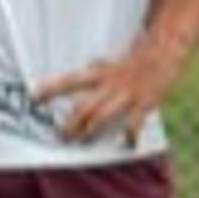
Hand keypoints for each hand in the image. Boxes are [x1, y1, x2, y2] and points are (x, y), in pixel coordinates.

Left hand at [34, 31, 193, 148]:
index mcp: (98, 73)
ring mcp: (125, 94)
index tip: (34, 97)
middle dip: (69, 123)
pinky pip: (134, 123)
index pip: (68, 81)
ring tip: (81, 142)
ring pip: (101, 117)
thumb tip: (86, 63)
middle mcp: (109, 84)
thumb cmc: (134, 60)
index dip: (51, 89)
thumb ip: (96, 66)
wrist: (163, 53)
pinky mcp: (144, 103)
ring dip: (89, 131)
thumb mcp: (110, 61)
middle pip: (82, 107)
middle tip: (58, 135)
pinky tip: (127, 145)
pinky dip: (130, 135)